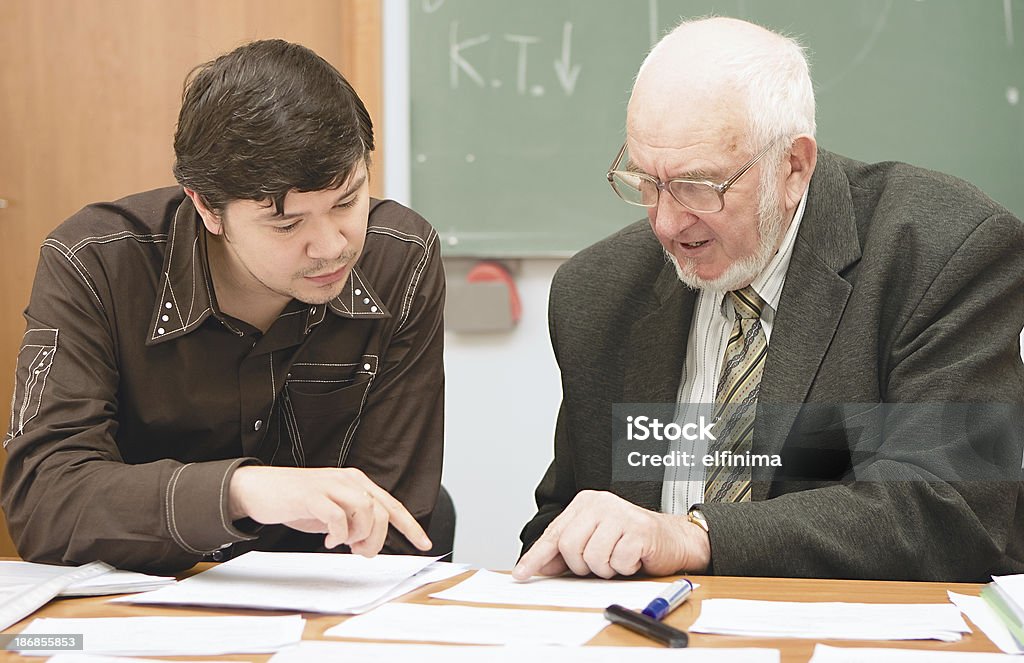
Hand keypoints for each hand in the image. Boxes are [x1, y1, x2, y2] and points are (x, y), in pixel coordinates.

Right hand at [227, 466, 431, 555]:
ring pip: (366, 510)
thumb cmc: (295, 501)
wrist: (257, 489)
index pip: (391, 504)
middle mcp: (347, 480)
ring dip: (359, 535)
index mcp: (355, 482)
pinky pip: (338, 516)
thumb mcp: (331, 512)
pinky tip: (328, 539)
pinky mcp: (312, 495)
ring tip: (343, 544)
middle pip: (381, 511)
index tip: (424, 544)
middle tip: (360, 551)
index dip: (410, 526)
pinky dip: (338, 533)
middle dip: (377, 539)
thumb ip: (352, 522)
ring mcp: (330, 485)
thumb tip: (368, 543)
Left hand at [512, 490, 709, 579]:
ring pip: (592, 557)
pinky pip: (617, 562)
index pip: (554, 533)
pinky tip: (633, 557)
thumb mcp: (594, 543)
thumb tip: (540, 566)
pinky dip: (624, 567)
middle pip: (569, 546)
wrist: (673, 539)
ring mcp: (620, 514)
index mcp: (585, 503)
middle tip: (600, 563)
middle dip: (582, 565)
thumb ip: (567, 552)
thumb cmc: (630, 541)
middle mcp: (600, 503)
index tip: (522, 574)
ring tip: (618, 557)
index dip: (536, 557)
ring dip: (606, 568)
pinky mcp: (638, 529)